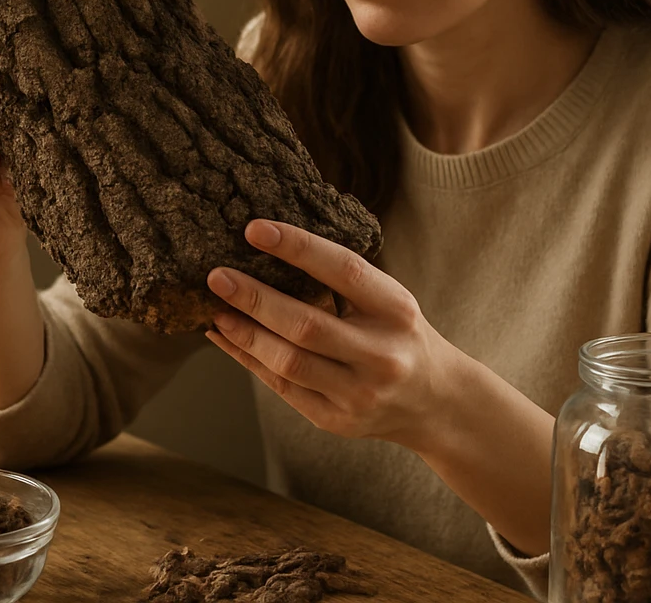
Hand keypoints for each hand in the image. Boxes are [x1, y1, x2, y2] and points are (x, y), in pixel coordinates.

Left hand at [204, 218, 461, 449]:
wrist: (434, 402)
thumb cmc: (399, 335)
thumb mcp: (388, 301)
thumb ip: (342, 280)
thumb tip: (269, 249)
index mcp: (396, 310)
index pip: (344, 271)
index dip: (298, 247)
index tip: (255, 229)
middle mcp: (380, 354)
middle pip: (306, 325)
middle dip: (254, 298)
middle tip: (217, 276)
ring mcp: (358, 393)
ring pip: (288, 362)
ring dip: (244, 333)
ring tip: (216, 309)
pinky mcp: (335, 421)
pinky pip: (281, 388)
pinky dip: (247, 359)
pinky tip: (226, 337)